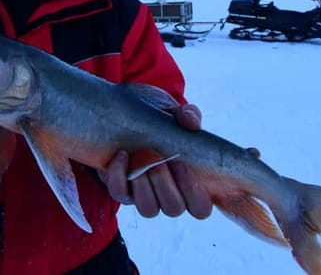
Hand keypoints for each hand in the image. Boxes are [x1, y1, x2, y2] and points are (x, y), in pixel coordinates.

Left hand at [99, 103, 212, 218]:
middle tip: (160, 160)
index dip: (196, 194)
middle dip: (166, 185)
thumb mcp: (171, 111)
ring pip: (149, 209)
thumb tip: (192, 122)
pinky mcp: (121, 189)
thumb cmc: (154, 117)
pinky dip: (119, 175)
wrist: (120, 112)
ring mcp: (143, 194)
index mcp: (188, 181)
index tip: (183, 164)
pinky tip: (122, 154)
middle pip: (174, 208)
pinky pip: (120, 193)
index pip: (201, 207)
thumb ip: (187, 115)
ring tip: (142, 158)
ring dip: (145, 186)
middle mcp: (167, 194)